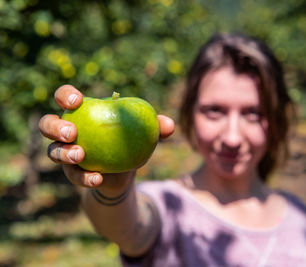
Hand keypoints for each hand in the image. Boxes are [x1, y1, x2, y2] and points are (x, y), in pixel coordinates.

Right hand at [39, 85, 174, 190]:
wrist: (125, 172)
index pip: (65, 98)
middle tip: (72, 132)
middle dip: (54, 126)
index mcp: (83, 113)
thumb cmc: (130, 142)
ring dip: (64, 153)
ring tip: (80, 155)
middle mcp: (68, 132)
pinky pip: (73, 175)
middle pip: (47, 124)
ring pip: (52, 152)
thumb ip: (156, 126)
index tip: (76, 100)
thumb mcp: (145, 133)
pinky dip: (84, 177)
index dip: (65, 95)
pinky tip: (97, 178)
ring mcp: (66, 153)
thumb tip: (169, 125)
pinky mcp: (73, 173)